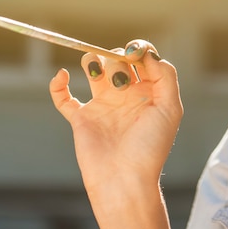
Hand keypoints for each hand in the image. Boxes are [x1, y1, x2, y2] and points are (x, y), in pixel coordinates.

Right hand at [49, 40, 182, 194]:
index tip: (134, 53)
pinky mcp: (82, 119)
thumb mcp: (170, 109)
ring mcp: (103, 106)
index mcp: (149, 93)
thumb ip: (165, 77)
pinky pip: (63, 98)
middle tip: (122, 83)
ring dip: (93, 61)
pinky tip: (62, 76)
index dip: (137, 49)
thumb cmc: (150, 147)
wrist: (124, 179)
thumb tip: (146, 53)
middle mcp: (126, 96)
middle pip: (117, 60)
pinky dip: (57, 85)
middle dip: (118, 61)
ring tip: (97, 71)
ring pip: (94, 70)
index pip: (142, 59)